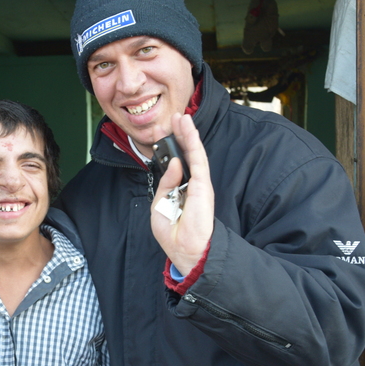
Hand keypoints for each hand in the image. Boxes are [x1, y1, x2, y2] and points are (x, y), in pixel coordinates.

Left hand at [150, 113, 213, 274]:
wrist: (185, 249)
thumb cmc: (174, 233)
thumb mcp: (161, 205)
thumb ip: (166, 183)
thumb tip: (174, 163)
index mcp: (181, 190)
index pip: (177, 164)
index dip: (171, 148)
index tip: (163, 132)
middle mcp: (191, 185)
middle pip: (186, 154)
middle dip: (180, 135)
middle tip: (175, 117)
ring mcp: (199, 184)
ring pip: (194, 152)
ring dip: (188, 133)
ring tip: (182, 116)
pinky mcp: (203, 185)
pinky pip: (198, 159)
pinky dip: (194, 142)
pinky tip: (189, 129)